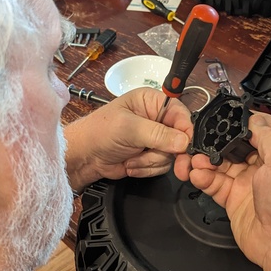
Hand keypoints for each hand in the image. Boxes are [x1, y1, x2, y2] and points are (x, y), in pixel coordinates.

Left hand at [65, 87, 192, 192]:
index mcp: (152, 101)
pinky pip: (162, 166)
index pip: (181, 114)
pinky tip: (131, 164)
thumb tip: (183, 141)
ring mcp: (155, 138)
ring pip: (172, 155)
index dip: (185, 131)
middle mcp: (157, 118)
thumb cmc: (99, 132)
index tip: (184, 146)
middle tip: (154, 157)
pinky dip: (147, 168)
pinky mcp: (152, 155)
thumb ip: (157, 134)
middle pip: (180, 138)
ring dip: (151, 161)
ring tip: (132, 158)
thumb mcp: (128, 128)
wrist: (85, 156)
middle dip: (165, 151)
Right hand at [187, 112, 270, 270]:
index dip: (244, 121)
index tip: (225, 117)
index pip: (263, 128)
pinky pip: (215, 184)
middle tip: (201, 138)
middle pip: (237, 145)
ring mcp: (251, 184)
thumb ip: (268, 134)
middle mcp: (269, 167)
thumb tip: (254, 119)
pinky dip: (203, 177)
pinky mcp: (236, 201)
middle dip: (218, 140)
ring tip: (194, 159)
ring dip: (206, 159)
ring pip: (222, 163)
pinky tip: (196, 174)